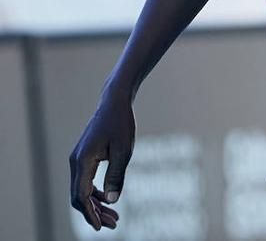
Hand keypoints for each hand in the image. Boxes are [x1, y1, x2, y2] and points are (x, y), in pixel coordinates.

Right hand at [69, 92, 134, 230]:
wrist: (115, 103)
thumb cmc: (121, 124)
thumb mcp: (124, 151)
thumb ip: (116, 176)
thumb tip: (111, 201)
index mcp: (82, 161)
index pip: (81, 196)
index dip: (90, 214)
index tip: (101, 227)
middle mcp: (75, 162)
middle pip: (79, 197)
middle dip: (94, 213)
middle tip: (114, 224)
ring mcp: (78, 160)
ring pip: (81, 190)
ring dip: (95, 204)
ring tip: (114, 217)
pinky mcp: (84, 157)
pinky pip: (85, 182)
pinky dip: (95, 193)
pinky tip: (107, 200)